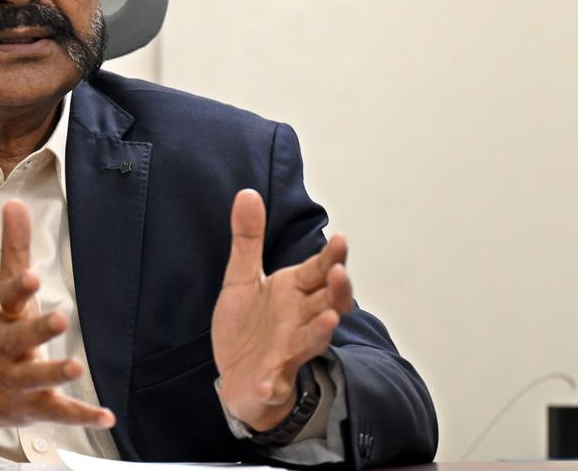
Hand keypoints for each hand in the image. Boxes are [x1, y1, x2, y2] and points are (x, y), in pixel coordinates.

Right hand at [0, 199, 115, 432]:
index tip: (32, 275)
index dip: (19, 288)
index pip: (8, 299)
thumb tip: (15, 203)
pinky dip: (82, 415)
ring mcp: (18, 380)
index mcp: (3, 318)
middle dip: (37, 330)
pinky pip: (58, 412)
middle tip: (59, 318)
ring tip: (77, 366)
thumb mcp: (2, 291)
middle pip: (19, 339)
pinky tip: (106, 415)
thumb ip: (13, 249)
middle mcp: (7, 349)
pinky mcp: (32, 407)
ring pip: (35, 377)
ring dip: (55, 372)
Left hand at [211, 189, 353, 430]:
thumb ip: (248, 240)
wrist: (236, 376)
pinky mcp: (271, 380)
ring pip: (312, 340)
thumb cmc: (247, 325)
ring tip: (330, 319)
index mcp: (294, 292)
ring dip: (321, 331)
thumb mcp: (241, 278)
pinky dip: (274, 385)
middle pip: (328, 302)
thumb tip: (247, 193)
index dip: (331, 257)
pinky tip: (269, 384)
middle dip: (337, 290)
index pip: (319, 270)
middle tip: (339, 274)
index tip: (341, 239)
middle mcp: (300, 320)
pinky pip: (275, 384)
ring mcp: (288, 351)